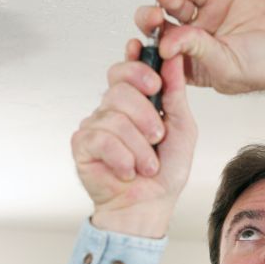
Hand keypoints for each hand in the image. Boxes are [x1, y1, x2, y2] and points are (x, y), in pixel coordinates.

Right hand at [71, 52, 196, 237]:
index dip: (134, 62)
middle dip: (146, 114)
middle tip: (157, 136)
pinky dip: (123, 159)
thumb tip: (174, 59)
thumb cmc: (165, 171)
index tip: (147, 64)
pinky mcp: (82, 145)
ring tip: (147, 165)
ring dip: (140, 148)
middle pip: (120, 89)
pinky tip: (128, 171)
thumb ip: (175, 93)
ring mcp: (95, 125)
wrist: (151, 205)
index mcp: (135, 102)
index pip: (127, 69)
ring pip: (115, 118)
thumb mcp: (182, 128)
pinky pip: (102, 139)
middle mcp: (112, 110)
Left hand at [133, 0, 264, 96]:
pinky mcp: (216, 1)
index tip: (141, 42)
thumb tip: (165, 45)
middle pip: (161, 28)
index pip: (160, 56)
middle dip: (152, 20)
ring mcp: (204, 21)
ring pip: (173, 6)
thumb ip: (196, 50)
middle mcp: (193, 44)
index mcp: (191, 68)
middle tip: (154, 15)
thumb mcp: (225, 64)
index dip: (147, 48)